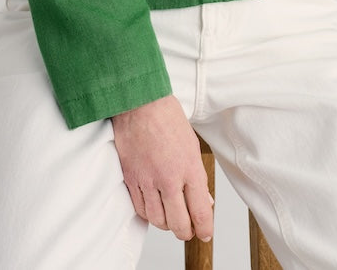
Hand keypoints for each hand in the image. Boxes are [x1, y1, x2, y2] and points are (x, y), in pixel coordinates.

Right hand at [111, 94, 213, 242]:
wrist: (139, 102)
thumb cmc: (166, 117)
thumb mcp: (192, 144)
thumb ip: (197, 175)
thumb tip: (204, 199)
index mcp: (189, 167)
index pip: (200, 212)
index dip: (204, 228)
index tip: (205, 233)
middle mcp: (169, 178)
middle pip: (178, 224)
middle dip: (186, 232)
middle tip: (188, 229)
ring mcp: (147, 180)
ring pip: (157, 220)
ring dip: (166, 224)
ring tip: (170, 218)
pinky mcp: (130, 178)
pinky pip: (140, 209)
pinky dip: (148, 214)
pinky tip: (154, 208)